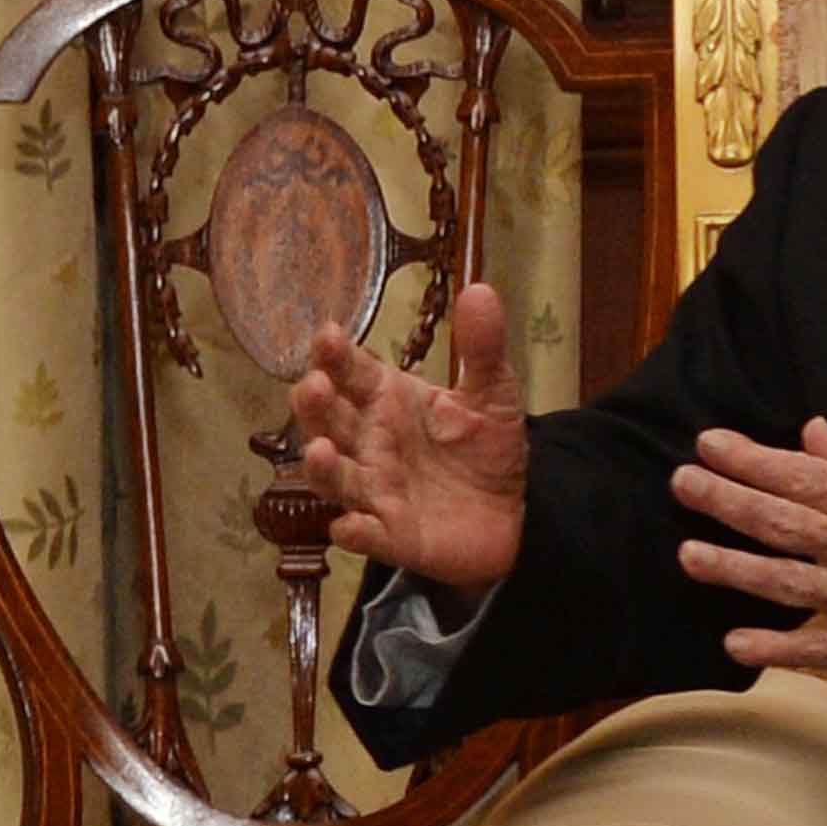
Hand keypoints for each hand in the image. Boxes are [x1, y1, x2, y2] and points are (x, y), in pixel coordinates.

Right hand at [285, 275, 528, 590]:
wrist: (513, 513)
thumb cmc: (486, 449)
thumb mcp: (492, 393)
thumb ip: (482, 348)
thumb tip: (481, 291)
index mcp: (386, 400)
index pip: (350, 372)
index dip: (335, 355)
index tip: (329, 335)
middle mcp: (369, 442)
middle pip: (328, 421)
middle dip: (314, 405)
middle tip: (314, 386)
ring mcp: (374, 489)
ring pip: (333, 477)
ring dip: (321, 466)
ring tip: (319, 450)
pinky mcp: (390, 534)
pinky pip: (364, 534)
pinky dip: (354, 531)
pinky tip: (349, 526)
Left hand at [671, 420, 826, 703]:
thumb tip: (813, 431)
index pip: (806, 475)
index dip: (751, 459)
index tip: (708, 444)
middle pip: (785, 521)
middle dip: (727, 500)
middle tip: (682, 484)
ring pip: (788, 580)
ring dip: (733, 567)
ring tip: (688, 555)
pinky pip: (816, 647)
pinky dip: (774, 645)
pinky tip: (734, 641)